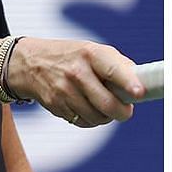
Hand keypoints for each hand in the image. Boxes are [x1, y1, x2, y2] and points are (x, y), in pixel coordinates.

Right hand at [5, 38, 140, 126]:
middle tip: (126, 111)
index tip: (139, 93)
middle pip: (107, 103)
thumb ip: (117, 65)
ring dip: (105, 117)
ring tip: (104, 108)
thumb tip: (140, 82)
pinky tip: (87, 109)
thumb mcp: (92, 50)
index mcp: (90, 53)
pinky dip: (89, 120)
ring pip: (96, 117)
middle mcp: (77, 71)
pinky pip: (82, 122)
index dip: (128, 83)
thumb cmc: (70, 56)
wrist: (30, 62)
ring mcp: (64, 90)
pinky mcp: (56, 105)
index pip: (113, 70)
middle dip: (122, 112)